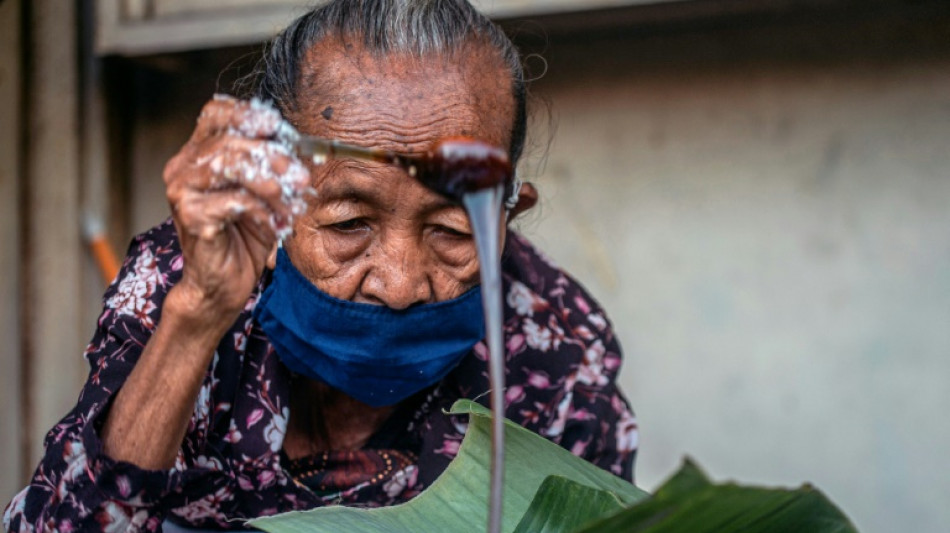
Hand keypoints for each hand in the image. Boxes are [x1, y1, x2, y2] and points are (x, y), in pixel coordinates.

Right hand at [163, 95, 309, 328]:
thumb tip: (305, 151)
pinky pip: (235, 201)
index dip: (246, 114)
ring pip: (230, 166)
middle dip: (273, 156)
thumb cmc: (243, 238)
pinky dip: (263, 212)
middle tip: (301, 177)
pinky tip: (275, 226)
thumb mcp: (265, 196)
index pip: (215, 114)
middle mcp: (183, 167)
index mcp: (198, 155)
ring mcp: (182, 191)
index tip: (277, 126)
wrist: (222, 284)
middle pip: (229, 140)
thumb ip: (275, 169)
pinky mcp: (190, 216)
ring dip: (271, 184)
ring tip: (292, 204)